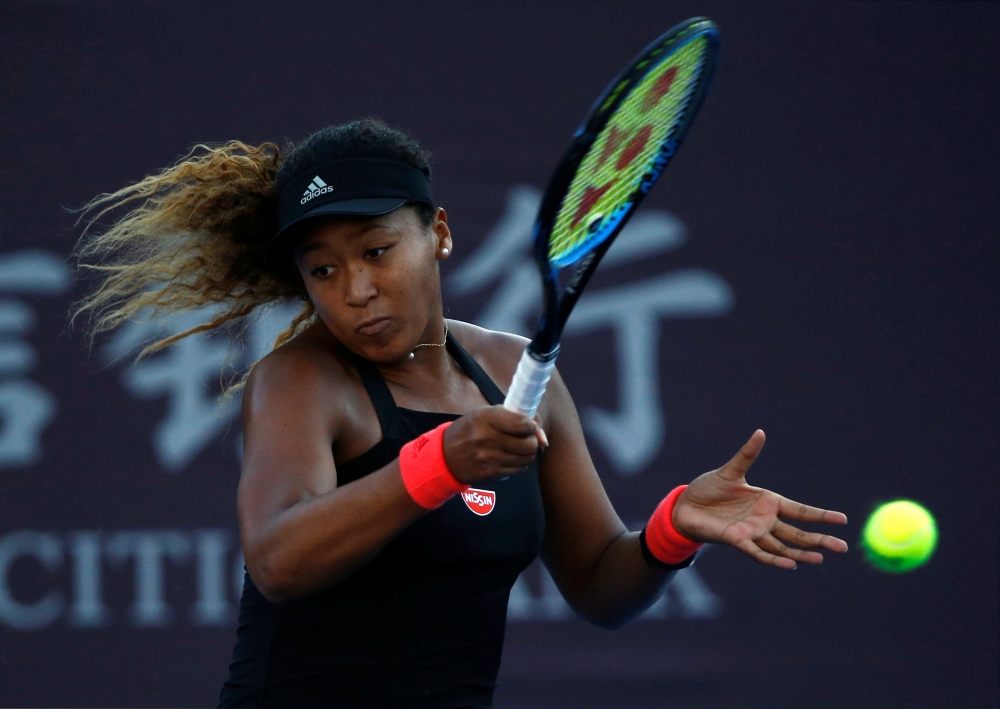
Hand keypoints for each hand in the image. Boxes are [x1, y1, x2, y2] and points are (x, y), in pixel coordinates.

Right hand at [443, 406, 547, 484]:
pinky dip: (519, 465)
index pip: (522, 424)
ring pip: (526, 459)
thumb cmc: (469, 430)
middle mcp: (487, 438)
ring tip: (518, 449)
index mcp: (486, 418)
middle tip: (526, 439)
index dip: (532, 426)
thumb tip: (539, 430)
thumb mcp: (484, 414)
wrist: (445, 457)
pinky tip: (510, 459)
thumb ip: (511, 417)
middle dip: (532, 442)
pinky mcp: (490, 473)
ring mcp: (488, 458)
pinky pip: (517, 470)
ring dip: (527, 454)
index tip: (530, 427)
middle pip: (528, 445)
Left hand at [672, 430, 847, 568]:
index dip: (820, 516)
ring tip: (820, 559)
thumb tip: (760, 432)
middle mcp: (764, 520)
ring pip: (782, 547)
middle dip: (819, 540)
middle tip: (843, 547)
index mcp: (768, 502)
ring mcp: (752, 532)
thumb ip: (747, 455)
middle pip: (797, 533)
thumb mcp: (730, 471)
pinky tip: (790, 565)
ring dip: (800, 554)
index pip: (800, 511)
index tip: (843, 519)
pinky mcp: (736, 540)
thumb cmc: (709, 488)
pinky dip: (773, 560)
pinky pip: (758, 553)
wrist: (685, 505)